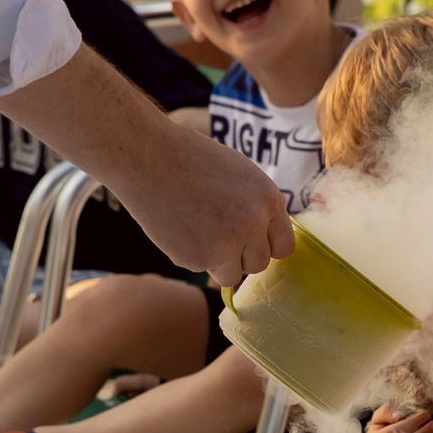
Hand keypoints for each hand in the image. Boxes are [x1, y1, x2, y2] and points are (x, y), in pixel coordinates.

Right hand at [0, 47, 294, 286]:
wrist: (148, 157)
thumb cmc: (192, 160)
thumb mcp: (241, 175)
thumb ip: (257, 208)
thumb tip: (263, 242)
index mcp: (269, 200)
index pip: (284, 247)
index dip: (264, 245)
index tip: (250, 241)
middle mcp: (253, 225)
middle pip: (259, 264)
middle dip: (241, 256)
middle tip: (217, 234)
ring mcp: (227, 245)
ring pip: (233, 275)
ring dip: (219, 262)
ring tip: (198, 231)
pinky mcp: (198, 259)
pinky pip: (203, 269)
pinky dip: (191, 255)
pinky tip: (179, 228)